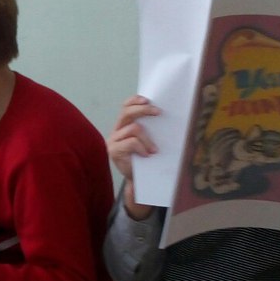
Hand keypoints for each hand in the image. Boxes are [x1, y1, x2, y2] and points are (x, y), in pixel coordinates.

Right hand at [107, 95, 159, 219]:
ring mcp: (113, 140)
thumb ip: (151, 128)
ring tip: (154, 149)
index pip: (125, 106)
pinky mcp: (114, 151)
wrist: (138, 180)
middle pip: (127, 112)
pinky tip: (146, 155)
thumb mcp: (149, 140)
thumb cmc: (145, 159)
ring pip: (133, 128)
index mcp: (124, 125)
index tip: (148, 100)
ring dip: (147, 138)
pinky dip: (141, 147)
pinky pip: (131, 142)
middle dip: (144, 110)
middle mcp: (116, 130)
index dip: (135, 100)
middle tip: (158, 112)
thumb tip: (165, 114)